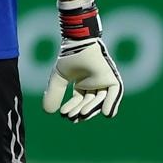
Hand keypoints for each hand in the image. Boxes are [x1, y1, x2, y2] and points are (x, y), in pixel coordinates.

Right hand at [42, 0, 124, 120]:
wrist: (78, 44)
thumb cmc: (69, 57)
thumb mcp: (58, 79)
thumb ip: (53, 93)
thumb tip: (47, 112)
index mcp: (82, 82)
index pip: (79, 99)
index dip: (72, 107)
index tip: (65, 115)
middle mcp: (94, 83)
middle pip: (89, 101)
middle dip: (80, 110)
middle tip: (73, 117)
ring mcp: (104, 81)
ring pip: (99, 99)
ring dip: (92, 108)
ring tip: (81, 114)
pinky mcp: (112, 78)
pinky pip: (114, 94)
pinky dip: (111, 104)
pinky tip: (106, 113)